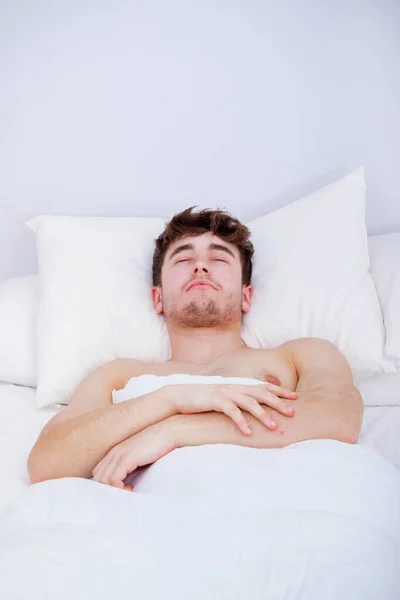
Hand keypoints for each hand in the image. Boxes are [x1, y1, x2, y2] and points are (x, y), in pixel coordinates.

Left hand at [91, 420, 176, 490]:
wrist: (170, 432)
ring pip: (103, 479)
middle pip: (98, 476)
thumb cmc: (159, 446)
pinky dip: (119, 488)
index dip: (106, 484)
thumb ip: (132, 466)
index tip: (121, 488)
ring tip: (129, 491)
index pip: (99, 471)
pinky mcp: (127, 458)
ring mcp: (120, 454)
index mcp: (116, 451)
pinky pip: (114, 479)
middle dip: (107, 489)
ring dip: (114, 490)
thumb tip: (129, 482)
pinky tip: (132, 489)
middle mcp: (115, 452)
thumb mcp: (141, 456)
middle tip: (124, 493)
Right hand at [171, 382, 296, 434]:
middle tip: (292, 412)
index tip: (295, 398)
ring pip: (250, 403)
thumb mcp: (224, 398)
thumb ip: (238, 400)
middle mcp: (234, 387)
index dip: (280, 392)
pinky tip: (248, 433)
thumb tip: (253, 408)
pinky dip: (241, 422)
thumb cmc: (203, 400)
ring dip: (264, 415)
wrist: (179, 395)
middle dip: (278, 402)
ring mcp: (225, 393)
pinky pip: (231, 412)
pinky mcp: (215, 400)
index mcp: (238, 386)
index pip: (263, 387)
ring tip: (275, 427)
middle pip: (261, 393)